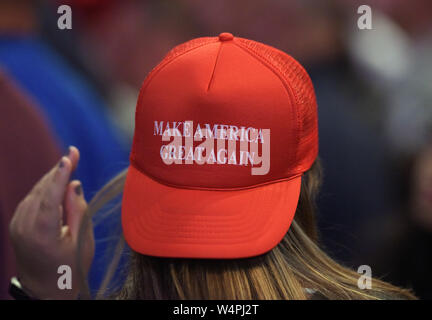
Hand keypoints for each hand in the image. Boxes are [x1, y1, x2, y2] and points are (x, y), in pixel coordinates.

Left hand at [9, 146, 94, 298]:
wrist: (45, 288)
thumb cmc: (70, 268)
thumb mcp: (82, 241)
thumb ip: (78, 210)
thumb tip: (74, 184)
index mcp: (42, 233)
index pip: (51, 196)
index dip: (61, 174)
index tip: (70, 156)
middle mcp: (24, 226)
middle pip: (42, 189)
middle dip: (58, 170)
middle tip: (73, 153)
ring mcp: (17, 224)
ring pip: (36, 192)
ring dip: (53, 178)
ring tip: (69, 164)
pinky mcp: (16, 223)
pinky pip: (31, 199)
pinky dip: (45, 189)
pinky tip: (57, 184)